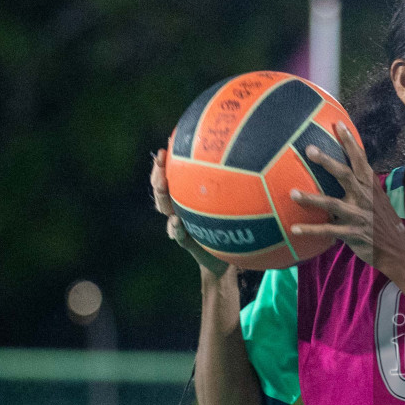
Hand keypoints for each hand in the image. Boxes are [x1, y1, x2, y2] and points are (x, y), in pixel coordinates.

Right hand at [150, 149, 227, 275]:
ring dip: (162, 197)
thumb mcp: (233, 205)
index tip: (166, 146)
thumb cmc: (231, 227)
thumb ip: (234, 183)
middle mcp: (180, 209)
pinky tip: (177, 221)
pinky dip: (176, 228)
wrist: (226, 259)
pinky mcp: (187, 242)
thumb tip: (245, 153)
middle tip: (160, 160)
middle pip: (162, 190)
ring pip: (165, 210)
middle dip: (158, 173)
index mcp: (187, 198)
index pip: (169, 176)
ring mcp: (181, 226)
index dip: (164, 162)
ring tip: (163, 185)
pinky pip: (179, 235)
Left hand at [288, 123, 404, 273]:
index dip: (350, 142)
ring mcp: (358, 216)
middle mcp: (364, 197)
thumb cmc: (383, 223)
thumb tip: (344, 171)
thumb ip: (362, 186)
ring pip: (332, 203)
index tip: (339, 124)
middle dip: (327, 162)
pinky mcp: (352, 233)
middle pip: (344, 175)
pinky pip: (328, 231)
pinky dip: (311, 230)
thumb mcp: (377, 200)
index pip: (360, 159)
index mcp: (370, 187)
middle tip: (310, 150)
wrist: (398, 250)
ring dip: (311, 198)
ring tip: (292, 193)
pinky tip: (294, 229)